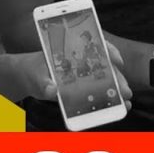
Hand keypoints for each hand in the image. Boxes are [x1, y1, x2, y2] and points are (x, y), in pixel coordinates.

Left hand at [14, 46, 133, 109]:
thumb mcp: (35, 76)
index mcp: (73, 50)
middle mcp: (82, 61)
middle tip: (125, 91)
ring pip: (106, 79)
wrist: (28, 78)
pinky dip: (108, 98)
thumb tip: (52, 90)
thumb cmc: (32, 71)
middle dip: (117, 78)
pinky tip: (118, 107)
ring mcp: (83, 74)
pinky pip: (98, 91)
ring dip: (117, 89)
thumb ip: (43, 83)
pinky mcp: (81, 87)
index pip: (96, 45)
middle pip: (105, 66)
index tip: (118, 61)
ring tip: (125, 102)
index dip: (109, 51)